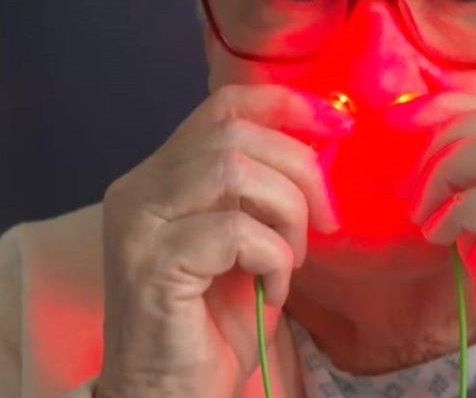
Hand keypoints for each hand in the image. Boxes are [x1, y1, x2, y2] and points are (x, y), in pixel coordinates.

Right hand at [96, 84, 350, 396]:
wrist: (171, 395)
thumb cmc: (212, 324)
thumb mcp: (246, 242)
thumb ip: (261, 193)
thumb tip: (321, 146)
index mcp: (160, 176)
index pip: (223, 106)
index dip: (286, 105)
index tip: (338, 125)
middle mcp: (138, 188)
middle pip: (236, 132)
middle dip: (300, 170)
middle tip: (327, 222)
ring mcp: (138, 223)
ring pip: (235, 169)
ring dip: (286, 213)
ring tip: (291, 260)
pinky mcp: (150, 262)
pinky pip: (236, 231)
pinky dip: (272, 259)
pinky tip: (271, 292)